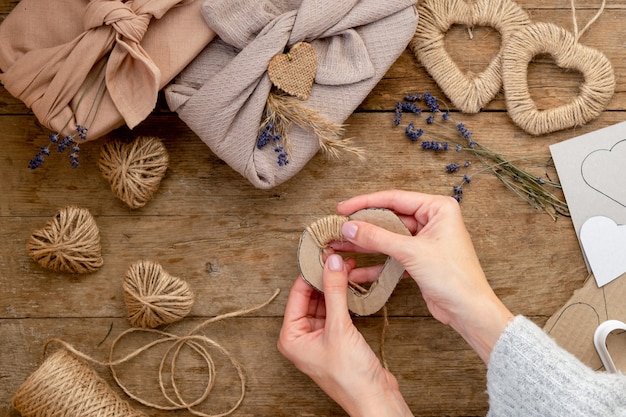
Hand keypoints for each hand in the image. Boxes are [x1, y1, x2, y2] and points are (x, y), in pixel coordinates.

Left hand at [278, 254, 412, 416]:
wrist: (374, 398)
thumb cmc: (350, 376)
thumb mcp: (340, 328)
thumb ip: (335, 292)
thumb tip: (331, 263)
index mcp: (291, 337)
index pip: (297, 294)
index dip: (311, 273)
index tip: (324, 254)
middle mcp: (301, 337)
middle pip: (311, 297)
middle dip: (326, 278)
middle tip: (339, 259)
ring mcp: (319, 338)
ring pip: (325, 303)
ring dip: (336, 287)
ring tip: (349, 267)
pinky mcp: (336, 339)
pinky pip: (336, 312)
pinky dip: (344, 298)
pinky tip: (352, 286)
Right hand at [333, 190, 513, 362]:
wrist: (468, 311)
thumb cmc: (453, 277)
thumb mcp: (411, 252)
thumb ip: (377, 237)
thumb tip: (350, 227)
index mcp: (437, 208)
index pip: (394, 198)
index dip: (365, 202)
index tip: (342, 208)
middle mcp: (432, 220)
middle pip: (389, 217)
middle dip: (362, 225)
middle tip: (337, 228)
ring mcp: (425, 240)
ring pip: (388, 236)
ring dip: (365, 243)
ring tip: (339, 245)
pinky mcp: (419, 258)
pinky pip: (392, 254)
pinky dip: (375, 262)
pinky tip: (355, 269)